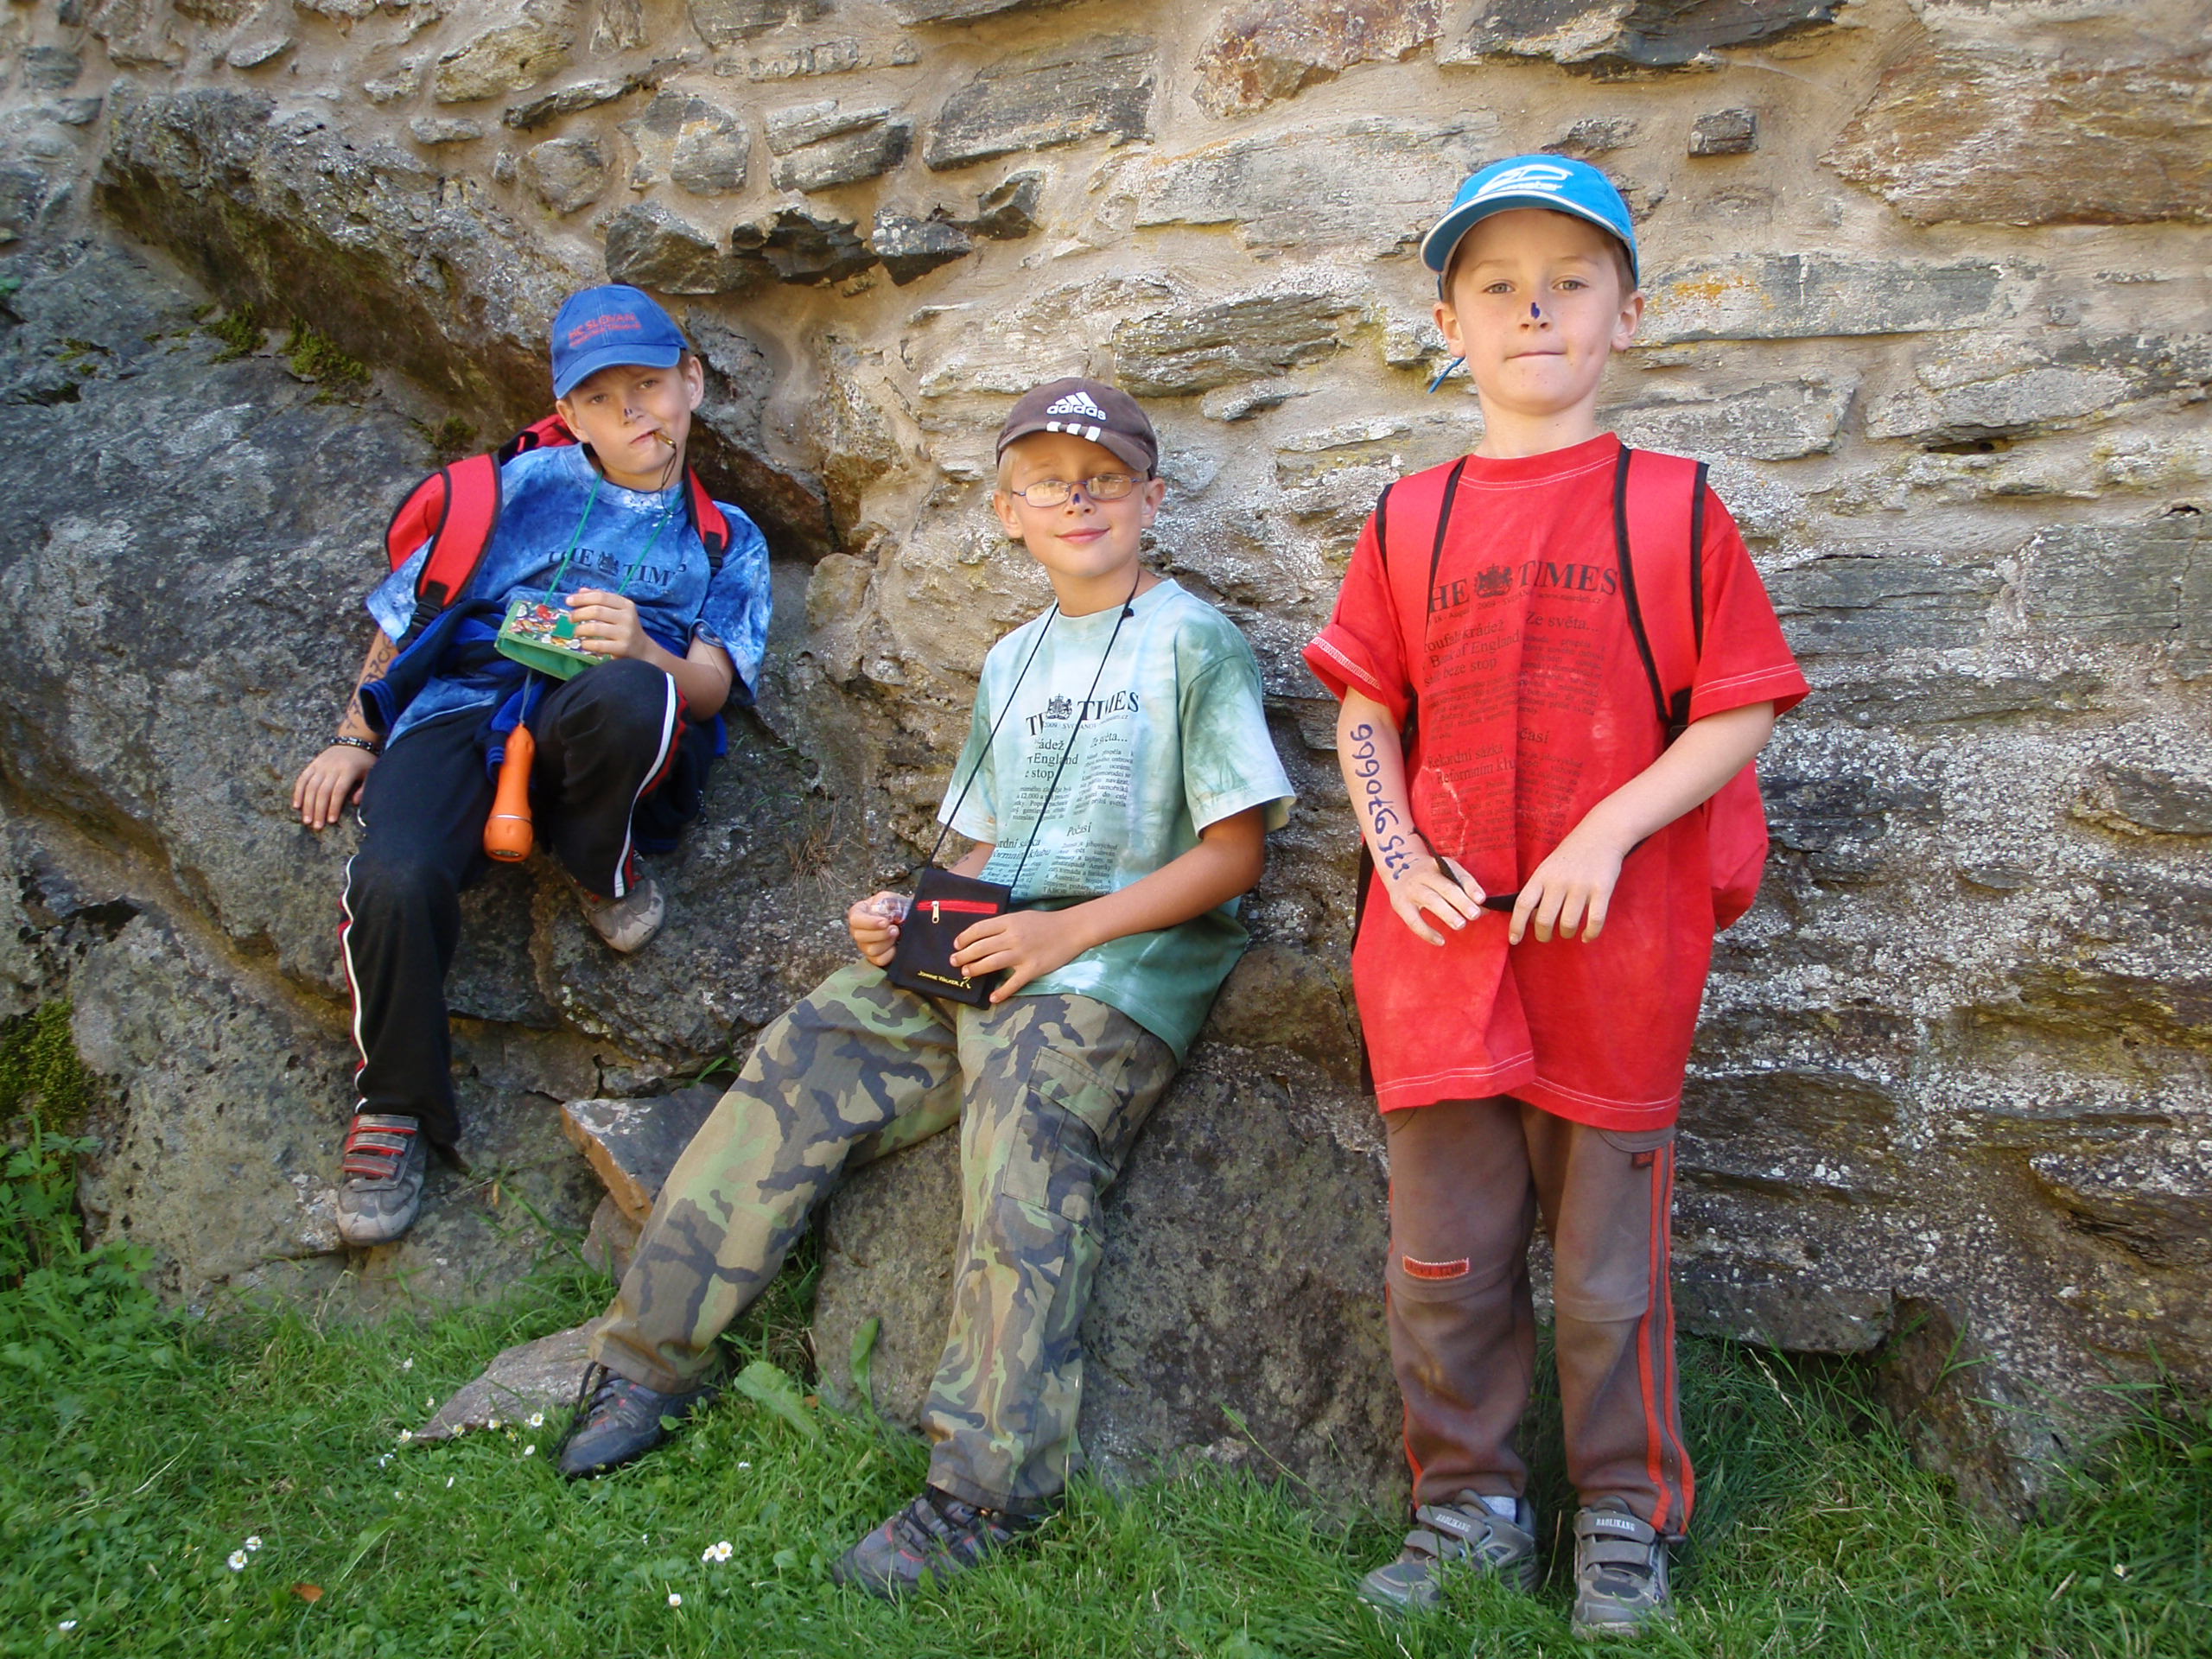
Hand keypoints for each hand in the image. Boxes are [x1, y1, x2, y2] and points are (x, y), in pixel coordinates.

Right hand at [292, 744, 374, 830]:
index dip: (334, 806)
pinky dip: (298, 792)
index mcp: (348, 770)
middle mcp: (332, 767)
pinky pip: (302, 779)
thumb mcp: (371, 773)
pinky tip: (297, 805)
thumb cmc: (365, 761)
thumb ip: (364, 788)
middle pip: (322, 791)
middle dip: (319, 810)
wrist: (354, 740)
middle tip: (317, 826)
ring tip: (307, 820)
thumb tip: (355, 803)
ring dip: (307, 805)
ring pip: (310, 787)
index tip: (331, 821)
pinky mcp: (313, 764)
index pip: (338, 791)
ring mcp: (321, 765)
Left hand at [567, 589, 648, 658]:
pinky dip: (586, 644)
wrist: (642, 650)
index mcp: (626, 605)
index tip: (568, 601)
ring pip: (595, 628)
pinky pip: (598, 645)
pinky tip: (584, 643)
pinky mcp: (622, 648)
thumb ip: (600, 599)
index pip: (600, 597)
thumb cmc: (624, 628)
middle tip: (570, 618)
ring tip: (576, 632)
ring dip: (580, 629)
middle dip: (578, 614)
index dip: (582, 598)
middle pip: (596, 611)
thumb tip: (581, 591)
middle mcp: (627, 617)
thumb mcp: (617, 611)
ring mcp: (626, 633)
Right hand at [848, 891, 908, 967]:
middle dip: (881, 933)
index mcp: (859, 912)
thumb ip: (885, 902)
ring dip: (886, 942)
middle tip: (895, 929)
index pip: (855, 919)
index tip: (885, 922)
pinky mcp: (874, 957)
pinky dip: (889, 954)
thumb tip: (884, 916)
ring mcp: (864, 945)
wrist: (910, 919)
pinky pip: (878, 960)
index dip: (869, 923)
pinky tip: (895, 946)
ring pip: (869, 950)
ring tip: (896, 934)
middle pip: (860, 937)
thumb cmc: (897, 907)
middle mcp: (858, 930)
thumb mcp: (891, 898)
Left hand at [950, 908, 1091, 1001]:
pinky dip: (1002, 992)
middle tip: (954, 962)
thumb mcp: (1021, 916)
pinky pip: (1014, 983)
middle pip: (981, 947)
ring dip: (975, 969)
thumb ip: (1002, 925)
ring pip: (991, 963)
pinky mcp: (1033, 969)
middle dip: (964, 956)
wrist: (1072, 929)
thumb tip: (981, 936)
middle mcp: (1013, 937)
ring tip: (966, 973)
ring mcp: (1023, 954)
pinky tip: (993, 997)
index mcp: (1009, 922)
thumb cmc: (1045, 922)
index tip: (956, 945)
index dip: (964, 938)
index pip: (979, 929)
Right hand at [1386, 853, 1484, 946]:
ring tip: (1460, 925)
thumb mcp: (1444, 874)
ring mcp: (1411, 889)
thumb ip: (1463, 890)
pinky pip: (1414, 920)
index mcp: (1439, 865)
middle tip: (1474, 914)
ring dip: (1447, 913)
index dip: (1470, 886)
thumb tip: (1485, 910)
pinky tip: (1441, 941)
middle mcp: (1424, 874)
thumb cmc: (1430, 876)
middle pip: (1445, 887)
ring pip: (1431, 901)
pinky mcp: (1400, 904)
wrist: (1397, 868)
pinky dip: (1427, 932)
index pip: (1457, 873)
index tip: (1482, 899)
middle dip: (1461, 901)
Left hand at [1510, 820, 1630, 943]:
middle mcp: (1559, 881)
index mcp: (1542, 876)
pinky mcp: (1602, 889)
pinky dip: (1590, 934)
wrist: (1601, 834)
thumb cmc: (1570, 856)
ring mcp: (1581, 886)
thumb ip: (1538, 891)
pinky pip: (1595, 921)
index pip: (1523, 904)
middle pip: (1544, 920)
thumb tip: (1528, 921)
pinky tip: (1586, 936)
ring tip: (1567, 932)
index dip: (1516, 925)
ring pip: (1568, 924)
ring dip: (1566, 934)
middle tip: (1546, 937)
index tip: (1514, 940)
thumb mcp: (1547, 868)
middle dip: (1543, 935)